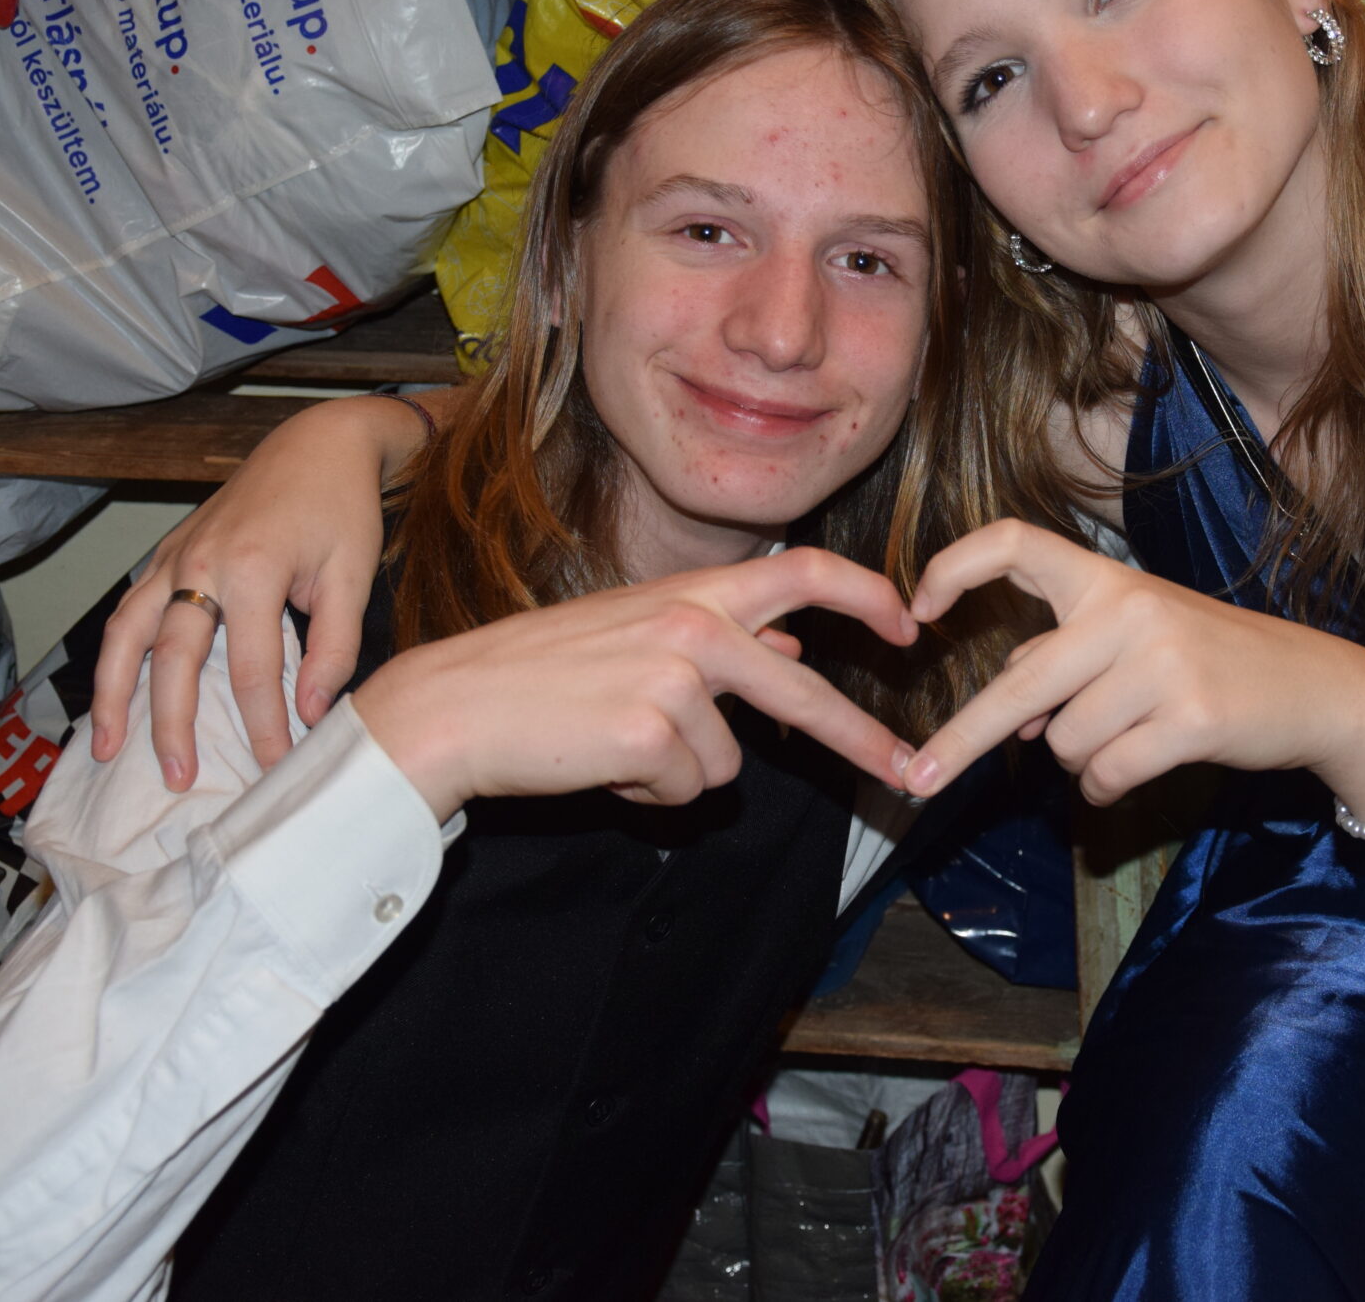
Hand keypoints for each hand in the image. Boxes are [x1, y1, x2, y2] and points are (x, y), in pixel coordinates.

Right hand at [90, 394, 429, 789]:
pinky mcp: (167, 552)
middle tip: (178, 779)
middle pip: (173, 660)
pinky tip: (113, 691)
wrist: (317, 442)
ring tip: (107, 748)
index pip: (251, 671)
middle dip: (172, 726)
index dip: (264, 726)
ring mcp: (175, 556)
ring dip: (111, 693)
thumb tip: (309, 714)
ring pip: (126, 633)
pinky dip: (115, 654)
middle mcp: (200, 564)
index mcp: (252, 568)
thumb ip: (334, 647)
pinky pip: (129, 610)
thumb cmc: (341, 508)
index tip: (276, 768)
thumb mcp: (353, 575)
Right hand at [355, 549, 921, 819]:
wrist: (454, 707)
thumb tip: (795, 655)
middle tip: (907, 772)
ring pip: (726, 763)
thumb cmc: (541, 674)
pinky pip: (683, 791)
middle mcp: (693, 624)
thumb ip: (718, 639)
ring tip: (611, 740)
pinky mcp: (651, 734)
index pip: (805, 573)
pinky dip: (645, 791)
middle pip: (804, 694)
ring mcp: (675, 679)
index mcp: (692, 592)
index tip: (910, 626)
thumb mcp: (635, 633)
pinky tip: (597, 760)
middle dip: (862, 740)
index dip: (867, 597)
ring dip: (678, 771)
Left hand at [898, 521, 1364, 805]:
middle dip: (961, 738)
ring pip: (1064, 741)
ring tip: (1130, 737)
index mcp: (1108, 578)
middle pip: (1018, 682)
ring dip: (1080, 760)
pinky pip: (1105, 775)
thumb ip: (1066, 661)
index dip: (956, 567)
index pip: (1016, 542)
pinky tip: (1138, 767)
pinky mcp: (1190, 720)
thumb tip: (1011, 721)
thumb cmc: (1210, 658)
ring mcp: (1161, 665)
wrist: (1312, 687)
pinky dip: (1106, 786)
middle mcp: (1129, 611)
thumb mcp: (1137, 636)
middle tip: (917, 779)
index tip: (918, 606)